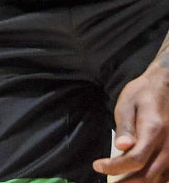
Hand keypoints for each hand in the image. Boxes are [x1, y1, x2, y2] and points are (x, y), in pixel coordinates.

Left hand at [96, 63, 168, 180]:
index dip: (115, 167)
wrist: (165, 87)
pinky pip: (166, 176)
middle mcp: (167, 146)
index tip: (98, 166)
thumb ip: (125, 127)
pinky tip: (139, 179)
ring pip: (159, 180)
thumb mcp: (128, 104)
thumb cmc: (143, 94)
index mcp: (153, 131)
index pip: (135, 160)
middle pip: (147, 176)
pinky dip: (153, 181)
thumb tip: (121, 147)